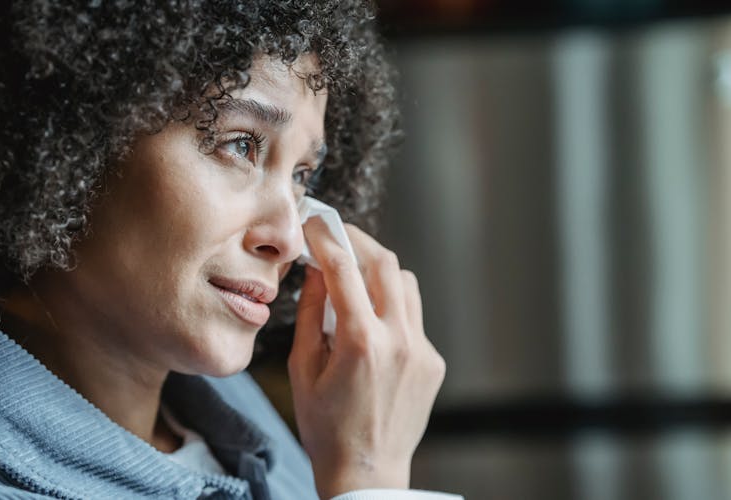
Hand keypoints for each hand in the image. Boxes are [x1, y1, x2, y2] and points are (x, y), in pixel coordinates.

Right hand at [288, 217, 445, 498]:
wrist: (367, 472)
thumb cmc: (325, 427)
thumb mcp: (302, 368)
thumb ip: (309, 314)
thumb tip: (316, 272)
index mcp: (360, 342)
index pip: (343, 269)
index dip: (326, 237)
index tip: (315, 223)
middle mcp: (398, 340)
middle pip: (385, 263)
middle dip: (358, 242)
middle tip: (337, 238)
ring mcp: (421, 350)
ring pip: (405, 284)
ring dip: (379, 272)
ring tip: (355, 280)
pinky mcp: (433, 361)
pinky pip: (413, 317)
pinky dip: (392, 308)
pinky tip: (373, 326)